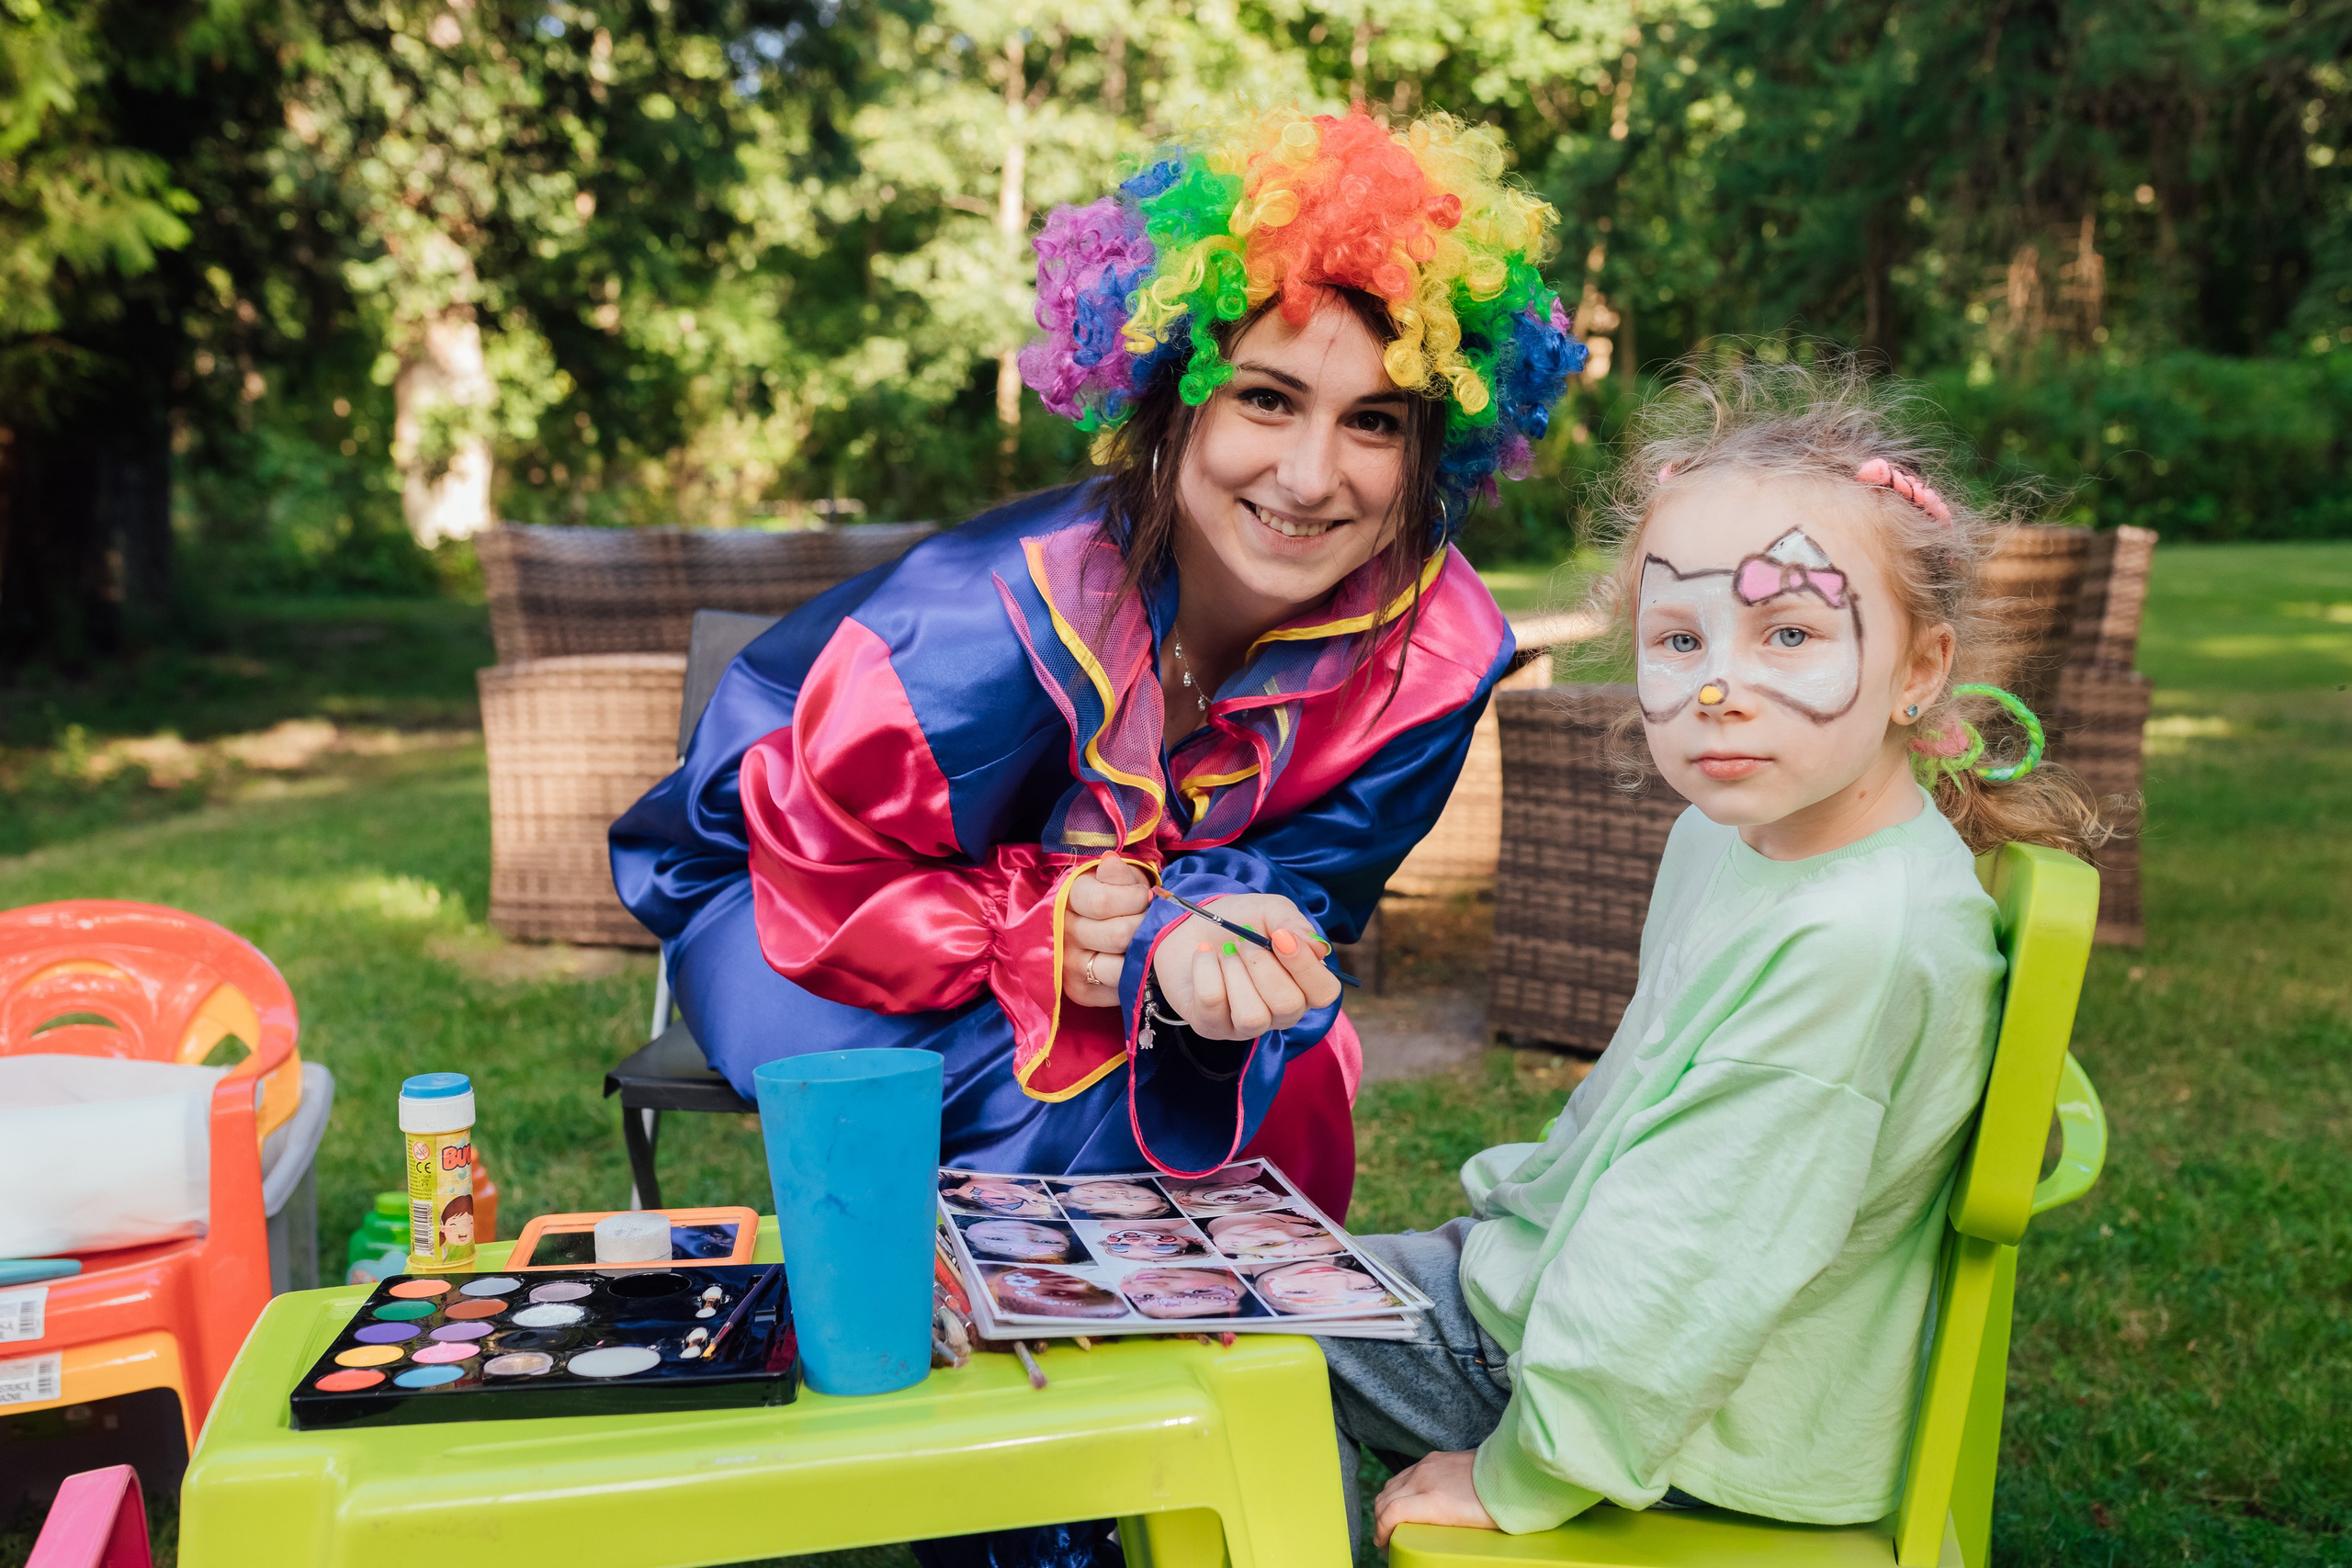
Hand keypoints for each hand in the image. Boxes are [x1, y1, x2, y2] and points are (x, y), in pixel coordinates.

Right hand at [1060, 853, 1152, 1008]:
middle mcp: (1062, 935)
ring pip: (1120, 966)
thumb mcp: (1113, 879)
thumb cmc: (1110, 898)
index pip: (1103, 901)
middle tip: (1149, 921)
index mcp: (1067, 899)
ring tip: (1144, 942)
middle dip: (1144, 926)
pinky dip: (1133, 975)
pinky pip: (1120, 987)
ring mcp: (1068, 966)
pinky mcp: (1080, 992)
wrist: (1089, 928)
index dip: (1135, 898)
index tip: (1144, 896)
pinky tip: (1133, 960)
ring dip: (1141, 953)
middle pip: (1118, 935)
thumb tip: (1111, 861)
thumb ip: (1117, 873)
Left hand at [1151, 893, 1340, 1040]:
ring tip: (1225, 952)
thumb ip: (1294, 924)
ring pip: (1252, 1015)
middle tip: (1243, 940)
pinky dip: (1205, 969)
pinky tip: (1204, 956)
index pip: (1325, 993)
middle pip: (1288, 1005)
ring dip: (1234, 971)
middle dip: (1261, 964)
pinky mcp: (1212, 1026)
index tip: (1280, 936)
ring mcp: (1246, 1025)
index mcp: (1304, 986)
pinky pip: (1212, 1003)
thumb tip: (1317, 949)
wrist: (1191, 925)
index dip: (1305, 966)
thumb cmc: (1238, 921)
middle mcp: (1280, 1013)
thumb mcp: (1270, 911)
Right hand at [1374, 1450, 1495, 1547]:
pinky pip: (1404, 1475)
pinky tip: (1405, 1500)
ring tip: (1392, 1521)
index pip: (1390, 1513)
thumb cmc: (1494, 1506)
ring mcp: (1426, 1466)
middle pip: (1384, 1499)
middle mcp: (1424, 1479)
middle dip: (1380, 1521)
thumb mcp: (1465, 1528)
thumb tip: (1424, 1542)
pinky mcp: (1432, 1458)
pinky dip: (1397, 1490)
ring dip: (1386, 1504)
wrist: (1510, 1472)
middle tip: (1385, 1538)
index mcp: (1433, 1500)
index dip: (1380, 1530)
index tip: (1382, 1544)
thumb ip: (1437, 1529)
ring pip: (1391, 1485)